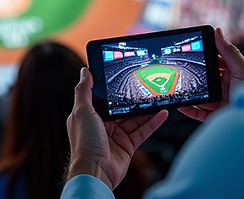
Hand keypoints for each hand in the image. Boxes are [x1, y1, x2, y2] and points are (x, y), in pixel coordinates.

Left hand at [66, 67, 167, 188]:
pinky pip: (143, 131)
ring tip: (157, 97)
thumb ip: (84, 91)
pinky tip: (161, 113)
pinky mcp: (128, 145)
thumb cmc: (84, 143)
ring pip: (135, 118)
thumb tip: (85, 72)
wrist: (95, 171)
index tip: (124, 76)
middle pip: (122, 108)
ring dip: (146, 109)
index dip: (114, 89)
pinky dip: (153, 122)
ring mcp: (116, 135)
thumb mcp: (81, 112)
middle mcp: (103, 125)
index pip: (104, 98)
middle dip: (134, 99)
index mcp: (90, 115)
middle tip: (146, 86)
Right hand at [178, 27, 243, 121]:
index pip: (217, 60)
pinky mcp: (215, 115)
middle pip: (206, 77)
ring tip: (177, 85)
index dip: (205, 53)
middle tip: (181, 66)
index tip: (192, 47)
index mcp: (234, 73)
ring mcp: (220, 101)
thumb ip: (230, 52)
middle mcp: (226, 86)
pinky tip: (180, 104)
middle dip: (194, 72)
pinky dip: (188, 109)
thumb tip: (218, 32)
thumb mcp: (243, 70)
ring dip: (189, 91)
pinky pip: (198, 112)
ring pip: (200, 94)